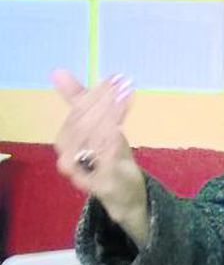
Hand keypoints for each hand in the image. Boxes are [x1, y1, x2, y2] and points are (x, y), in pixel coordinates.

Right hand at [52, 69, 148, 247]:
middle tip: (124, 86)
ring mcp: (83, 174)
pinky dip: (110, 145)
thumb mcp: (99, 125)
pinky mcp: (101, 186)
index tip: (117, 78)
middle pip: (83, 126)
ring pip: (91, 142)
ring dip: (110, 118)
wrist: (123, 192)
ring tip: (125, 100)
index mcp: (66, 141)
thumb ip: (80, 100)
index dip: (96, 94)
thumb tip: (58, 72)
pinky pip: (103, 164)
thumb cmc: (108, 156)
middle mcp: (68, 158)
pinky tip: (120, 129)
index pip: (77, 113)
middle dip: (104, 103)